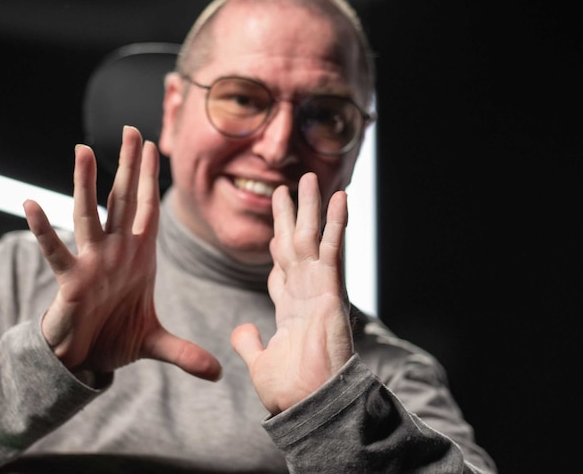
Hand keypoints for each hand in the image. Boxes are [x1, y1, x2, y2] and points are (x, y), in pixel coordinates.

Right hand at [24, 126, 221, 381]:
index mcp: (138, 257)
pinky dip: (43, 230)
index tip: (154, 145)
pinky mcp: (71, 281)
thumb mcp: (155, 343)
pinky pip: (56, 252)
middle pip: (122, 201)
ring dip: (87, 184)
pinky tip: (29, 204)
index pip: (147, 210)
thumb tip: (217, 374)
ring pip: (90, 216)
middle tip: (131, 129)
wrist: (85, 360)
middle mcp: (115, 252)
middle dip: (128, 166)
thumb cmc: (115, 338)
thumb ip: (185, 352)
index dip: (151, 180)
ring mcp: (92, 264)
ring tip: (83, 150)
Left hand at [232, 172, 352, 413]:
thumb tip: (241, 330)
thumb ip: (249, 343)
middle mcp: (304, 294)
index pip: (279, 270)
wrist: (308, 404)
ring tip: (309, 178)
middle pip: (293, 245)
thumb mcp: (259, 362)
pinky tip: (340, 196)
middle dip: (287, 217)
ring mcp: (318, 289)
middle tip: (283, 189)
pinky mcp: (330, 289)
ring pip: (312, 238)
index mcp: (288, 310)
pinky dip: (337, 222)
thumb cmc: (289, 392)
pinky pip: (332, 248)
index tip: (271, 228)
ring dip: (311, 208)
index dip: (274, 247)